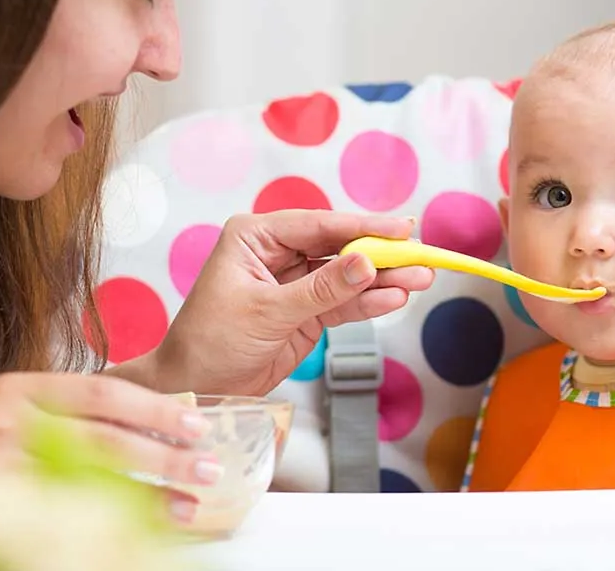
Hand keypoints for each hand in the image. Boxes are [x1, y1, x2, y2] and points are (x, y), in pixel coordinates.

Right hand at [0, 372, 218, 522]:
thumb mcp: (16, 404)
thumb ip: (67, 410)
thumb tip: (146, 427)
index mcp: (25, 389)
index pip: (103, 393)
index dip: (154, 409)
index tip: (196, 424)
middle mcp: (11, 420)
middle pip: (101, 439)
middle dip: (161, 456)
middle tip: (207, 468)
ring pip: (82, 481)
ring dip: (141, 497)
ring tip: (184, 507)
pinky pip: (52, 515)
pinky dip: (95, 524)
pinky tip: (128, 532)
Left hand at [154, 210, 433, 395]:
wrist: (194, 389)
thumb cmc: (211, 343)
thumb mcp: (267, 312)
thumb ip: (321, 288)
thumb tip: (366, 263)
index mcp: (256, 237)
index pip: (318, 224)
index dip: (363, 226)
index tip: (402, 229)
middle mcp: (277, 253)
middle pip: (339, 247)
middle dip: (380, 253)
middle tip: (420, 255)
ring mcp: (294, 283)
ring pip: (347, 276)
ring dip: (383, 280)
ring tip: (421, 279)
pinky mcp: (306, 312)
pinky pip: (343, 303)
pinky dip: (369, 303)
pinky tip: (395, 298)